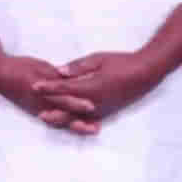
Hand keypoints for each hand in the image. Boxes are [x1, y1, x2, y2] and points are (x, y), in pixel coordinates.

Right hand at [0, 55, 98, 134]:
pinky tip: (75, 126)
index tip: (92, 106)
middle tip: (95, 128)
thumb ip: (56, 75)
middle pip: (63, 114)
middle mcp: (41, 102)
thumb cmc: (20, 67)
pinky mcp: (35, 111)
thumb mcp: (40, 66)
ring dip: (75, 125)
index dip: (77, 103)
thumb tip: (73, 80)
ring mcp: (38, 109)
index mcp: (42, 89)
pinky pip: (53, 120)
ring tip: (90, 129)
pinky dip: (65, 124)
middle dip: (79, 122)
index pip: (62, 97)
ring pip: (59, 120)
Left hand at [33, 51, 161, 121]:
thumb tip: (59, 71)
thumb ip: (78, 66)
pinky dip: (76, 121)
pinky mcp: (108, 112)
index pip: (65, 87)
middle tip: (35, 109)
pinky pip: (89, 119)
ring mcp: (103, 108)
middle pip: (69, 107)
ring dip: (61, 117)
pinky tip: (67, 122)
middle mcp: (96, 101)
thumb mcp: (98, 58)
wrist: (146, 73)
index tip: (34, 86)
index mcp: (93, 86)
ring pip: (77, 116)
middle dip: (51, 108)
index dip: (49, 87)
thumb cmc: (122, 62)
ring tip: (46, 117)